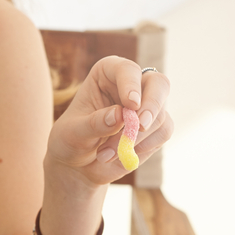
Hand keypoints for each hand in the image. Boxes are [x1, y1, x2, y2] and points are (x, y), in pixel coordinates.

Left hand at [46, 56, 173, 187]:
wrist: (78, 164)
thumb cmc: (71, 140)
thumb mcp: (73, 133)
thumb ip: (94, 123)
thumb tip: (119, 115)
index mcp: (107, 73)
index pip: (126, 69)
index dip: (131, 84)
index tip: (131, 104)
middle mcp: (133, 84)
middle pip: (158, 84)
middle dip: (151, 106)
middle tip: (140, 126)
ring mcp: (148, 104)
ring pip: (159, 114)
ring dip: (135, 138)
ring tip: (105, 154)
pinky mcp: (157, 125)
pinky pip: (163, 132)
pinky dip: (143, 147)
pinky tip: (122, 155)